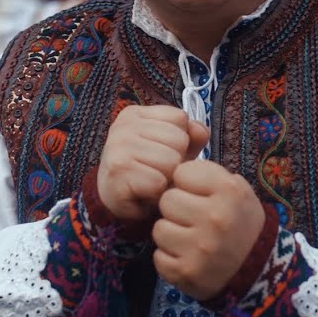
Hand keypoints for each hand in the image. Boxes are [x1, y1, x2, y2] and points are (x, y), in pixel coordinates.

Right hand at [96, 105, 208, 221]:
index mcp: (135, 114)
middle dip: (176, 161)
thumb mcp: (172, 149)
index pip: (180, 118)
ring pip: (171, 161)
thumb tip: (201, 131)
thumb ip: (192, 137)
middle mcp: (123, 125)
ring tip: (152, 182)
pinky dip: (157, 193)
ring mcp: (118, 146)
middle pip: (178, 139)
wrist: (116, 202)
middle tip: (157, 171)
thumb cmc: (147, 172)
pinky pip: (158, 182)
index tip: (161, 153)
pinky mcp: (117, 171)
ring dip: (167, 178)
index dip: (180, 141)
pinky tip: (145, 193)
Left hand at [152, 160, 266, 300]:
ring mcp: (200, 248)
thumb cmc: (240, 222)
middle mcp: (215, 217)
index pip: (181, 172)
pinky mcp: (186, 272)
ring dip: (170, 234)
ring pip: (159, 229)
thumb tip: (172, 168)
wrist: (257, 268)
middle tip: (191, 219)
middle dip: (176, 208)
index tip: (197, 194)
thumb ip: (207, 173)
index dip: (187, 183)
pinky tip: (187, 257)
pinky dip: (169, 258)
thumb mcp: (236, 189)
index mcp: (229, 191)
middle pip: (167, 200)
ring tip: (189, 239)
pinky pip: (158, 257)